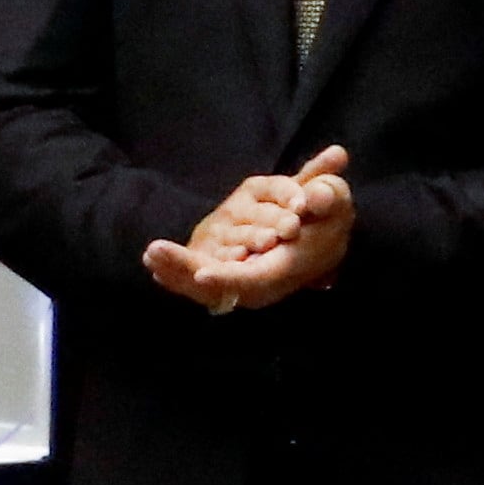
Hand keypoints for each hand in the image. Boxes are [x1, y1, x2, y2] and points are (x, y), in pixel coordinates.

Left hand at [143, 146, 353, 309]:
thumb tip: (317, 195)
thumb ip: (326, 196)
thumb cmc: (329, 215)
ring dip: (176, 274)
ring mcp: (247, 283)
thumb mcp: (334, 200)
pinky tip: (156, 266)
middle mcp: (264, 282)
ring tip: (149, 256)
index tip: (201, 275)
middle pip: (220, 288)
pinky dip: (180, 276)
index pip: (253, 280)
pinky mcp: (234, 277)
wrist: (328, 235)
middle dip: (186, 274)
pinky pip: (203, 283)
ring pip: (207, 288)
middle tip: (154, 255)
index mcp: (287, 267)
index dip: (227, 280)